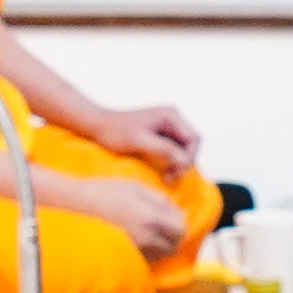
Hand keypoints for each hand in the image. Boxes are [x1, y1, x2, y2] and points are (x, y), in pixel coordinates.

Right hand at [63, 172, 195, 265]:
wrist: (76, 206)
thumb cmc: (105, 192)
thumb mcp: (136, 186)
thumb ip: (160, 198)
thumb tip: (174, 209)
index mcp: (152, 217)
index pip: (180, 229)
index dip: (178, 224)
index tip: (172, 219)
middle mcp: (146, 238)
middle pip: (173, 247)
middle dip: (171, 238)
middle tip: (163, 229)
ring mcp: (134, 250)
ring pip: (159, 256)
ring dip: (159, 247)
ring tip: (148, 235)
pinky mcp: (124, 257)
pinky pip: (144, 260)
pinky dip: (146, 253)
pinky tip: (136, 241)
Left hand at [76, 101, 202, 175]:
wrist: (98, 126)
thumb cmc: (115, 132)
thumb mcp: (140, 141)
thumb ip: (163, 149)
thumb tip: (184, 160)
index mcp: (170, 115)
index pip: (194, 138)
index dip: (190, 157)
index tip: (177, 172)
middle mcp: (172, 117)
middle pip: (191, 144)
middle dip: (184, 162)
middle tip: (171, 178)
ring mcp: (167, 126)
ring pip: (183, 149)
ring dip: (178, 164)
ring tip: (166, 177)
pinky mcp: (160, 134)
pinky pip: (173, 150)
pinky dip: (171, 162)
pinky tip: (163, 172)